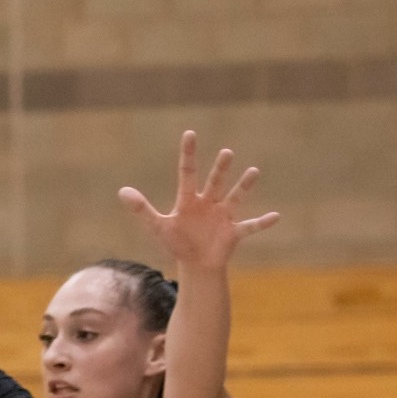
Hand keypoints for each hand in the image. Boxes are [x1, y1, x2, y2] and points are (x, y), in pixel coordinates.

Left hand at [119, 131, 278, 270]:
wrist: (195, 263)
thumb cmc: (177, 242)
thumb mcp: (157, 226)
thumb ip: (141, 209)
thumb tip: (122, 191)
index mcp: (189, 200)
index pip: (187, 173)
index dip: (188, 155)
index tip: (190, 134)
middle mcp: (209, 203)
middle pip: (214, 182)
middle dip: (220, 169)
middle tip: (226, 152)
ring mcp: (223, 216)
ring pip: (234, 198)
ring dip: (243, 186)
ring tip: (253, 172)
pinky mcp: (233, 232)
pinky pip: (250, 226)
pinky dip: (262, 223)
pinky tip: (275, 216)